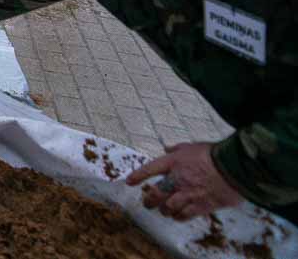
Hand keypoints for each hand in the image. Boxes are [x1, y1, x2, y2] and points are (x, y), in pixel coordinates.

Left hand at [127, 143, 243, 220]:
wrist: (235, 168)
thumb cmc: (215, 154)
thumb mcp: (192, 146)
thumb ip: (177, 149)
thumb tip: (167, 148)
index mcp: (173, 162)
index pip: (149, 169)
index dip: (138, 176)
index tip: (129, 182)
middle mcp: (177, 179)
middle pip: (155, 194)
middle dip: (149, 200)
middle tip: (147, 203)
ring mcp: (188, 194)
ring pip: (168, 208)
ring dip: (164, 210)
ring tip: (164, 210)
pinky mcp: (201, 206)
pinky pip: (184, 215)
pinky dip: (178, 217)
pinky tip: (177, 216)